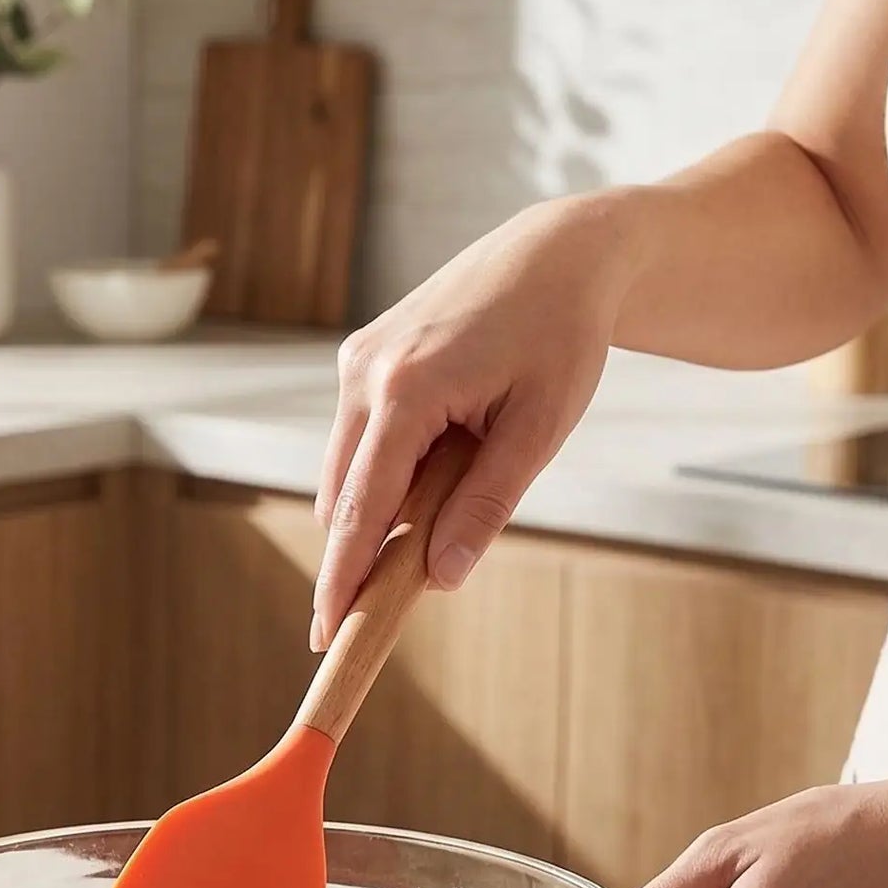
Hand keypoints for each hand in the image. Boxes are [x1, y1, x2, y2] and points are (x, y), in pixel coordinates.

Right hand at [312, 199, 627, 648]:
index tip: (327, 634)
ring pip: (347, 471)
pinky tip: (442, 457)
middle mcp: (365, 373)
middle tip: (383, 606)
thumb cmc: (561, 335)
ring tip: (451, 493)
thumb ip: (488, 503)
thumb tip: (442, 577)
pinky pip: (359, 440)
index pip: (362, 509)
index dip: (343, 579)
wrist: (556, 253)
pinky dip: (386, 471)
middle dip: (361, 554)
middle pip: (343, 498)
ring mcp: (356, 361)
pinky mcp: (361, 357)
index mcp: (407, 389)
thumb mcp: (541, 426)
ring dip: (382, 508)